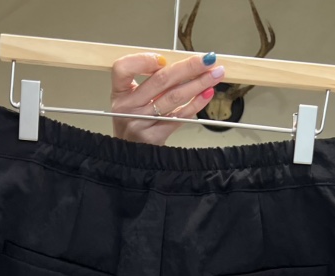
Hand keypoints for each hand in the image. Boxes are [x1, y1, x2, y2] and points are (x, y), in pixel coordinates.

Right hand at [111, 52, 225, 144]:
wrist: (131, 157)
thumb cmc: (134, 124)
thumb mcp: (131, 102)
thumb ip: (149, 83)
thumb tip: (183, 66)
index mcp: (119, 93)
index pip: (123, 68)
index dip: (143, 60)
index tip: (164, 59)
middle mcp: (127, 108)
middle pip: (159, 80)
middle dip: (187, 67)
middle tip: (207, 60)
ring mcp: (141, 123)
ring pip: (173, 97)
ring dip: (198, 84)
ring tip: (215, 75)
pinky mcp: (154, 136)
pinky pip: (179, 117)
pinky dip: (195, 104)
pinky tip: (207, 94)